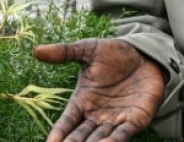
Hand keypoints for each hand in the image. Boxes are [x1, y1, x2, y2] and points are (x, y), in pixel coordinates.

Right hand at [33, 39, 164, 141]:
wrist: (146, 54)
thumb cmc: (115, 54)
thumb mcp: (89, 50)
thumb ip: (65, 53)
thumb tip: (36, 50)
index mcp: (82, 100)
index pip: (67, 120)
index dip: (59, 132)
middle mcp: (96, 114)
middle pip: (81, 135)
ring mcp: (115, 119)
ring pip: (100, 138)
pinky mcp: (135, 120)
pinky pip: (123, 134)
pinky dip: (115, 140)